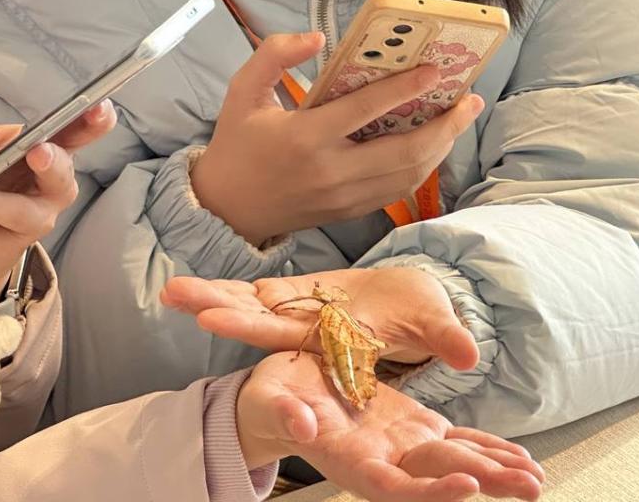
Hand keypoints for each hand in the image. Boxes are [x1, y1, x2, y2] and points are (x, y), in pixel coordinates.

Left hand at [0, 97, 116, 304]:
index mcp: (48, 150)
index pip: (78, 133)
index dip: (94, 122)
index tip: (99, 107)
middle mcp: (49, 188)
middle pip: (62, 178)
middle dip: (53, 164)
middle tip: (36, 152)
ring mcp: (30, 220)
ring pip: (17, 213)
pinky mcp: (3, 247)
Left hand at [162, 269, 479, 368]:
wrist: (414, 302)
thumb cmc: (424, 315)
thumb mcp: (435, 324)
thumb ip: (444, 338)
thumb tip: (468, 355)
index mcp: (330, 336)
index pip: (282, 333)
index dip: (248, 325)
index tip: (209, 319)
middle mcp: (306, 327)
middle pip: (253, 317)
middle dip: (214, 307)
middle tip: (171, 295)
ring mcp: (298, 309)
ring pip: (249, 304)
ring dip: (212, 296)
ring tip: (170, 290)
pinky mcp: (296, 292)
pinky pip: (257, 290)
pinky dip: (230, 286)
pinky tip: (196, 284)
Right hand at [191, 33, 483, 244]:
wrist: (225, 207)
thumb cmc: (236, 143)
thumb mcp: (241, 90)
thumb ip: (273, 55)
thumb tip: (317, 38)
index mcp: (303, 138)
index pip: (364, 110)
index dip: (404, 88)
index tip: (435, 70)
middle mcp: (329, 171)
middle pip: (403, 151)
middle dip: (445, 125)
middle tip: (470, 100)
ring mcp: (342, 197)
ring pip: (408, 175)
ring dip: (441, 147)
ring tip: (459, 119)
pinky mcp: (348, 212)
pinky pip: (397, 190)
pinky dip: (422, 168)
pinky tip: (433, 146)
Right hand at [237, 353, 543, 500]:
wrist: (281, 398)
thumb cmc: (271, 400)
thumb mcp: (271, 399)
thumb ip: (285, 413)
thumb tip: (301, 426)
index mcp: (349, 460)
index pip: (394, 487)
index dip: (430, 492)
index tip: (466, 486)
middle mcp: (383, 461)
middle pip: (437, 476)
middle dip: (483, 482)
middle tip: (527, 485)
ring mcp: (402, 445)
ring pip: (454, 461)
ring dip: (496, 470)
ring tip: (535, 477)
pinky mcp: (412, 428)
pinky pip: (455, 442)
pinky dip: (487, 448)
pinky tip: (519, 456)